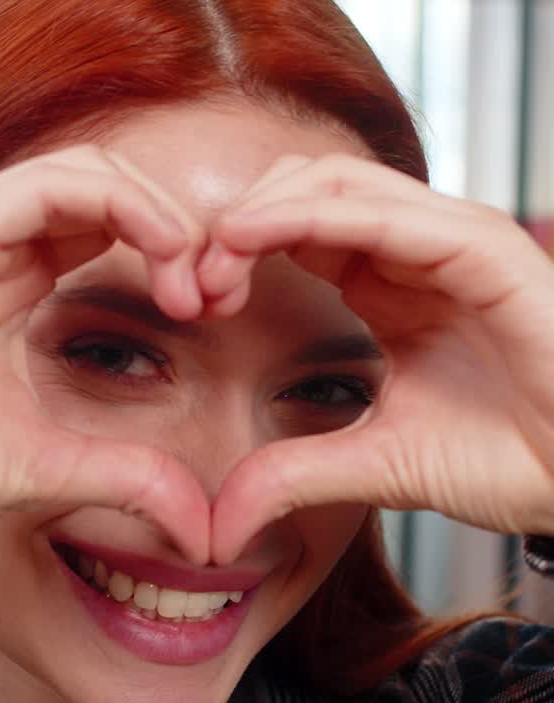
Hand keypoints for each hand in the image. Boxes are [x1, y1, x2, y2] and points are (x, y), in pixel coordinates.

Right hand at [0, 145, 211, 558]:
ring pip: (92, 171)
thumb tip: (200, 524)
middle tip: (218, 297)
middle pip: (114, 191)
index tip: (216, 315)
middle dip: (182, 233)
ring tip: (193, 283)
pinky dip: (123, 206)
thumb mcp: (47, 466)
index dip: (176, 258)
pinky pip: (54, 182)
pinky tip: (161, 259)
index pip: (113, 228)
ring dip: (161, 217)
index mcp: (12, 279)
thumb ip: (124, 476)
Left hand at [197, 154, 553, 561]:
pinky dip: (310, 214)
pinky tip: (254, 238)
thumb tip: (222, 520)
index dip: (231, 255)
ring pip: (335, 182)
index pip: (295, 232)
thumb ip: (297, 474)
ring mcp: (451, 242)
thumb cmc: (511, 460)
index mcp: (391, 286)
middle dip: (235, 225)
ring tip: (212, 259)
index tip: (190, 304)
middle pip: (303, 189)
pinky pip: (384, 210)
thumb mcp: (377, 465)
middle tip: (190, 281)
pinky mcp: (483, 249)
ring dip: (261, 212)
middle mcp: (416, 252)